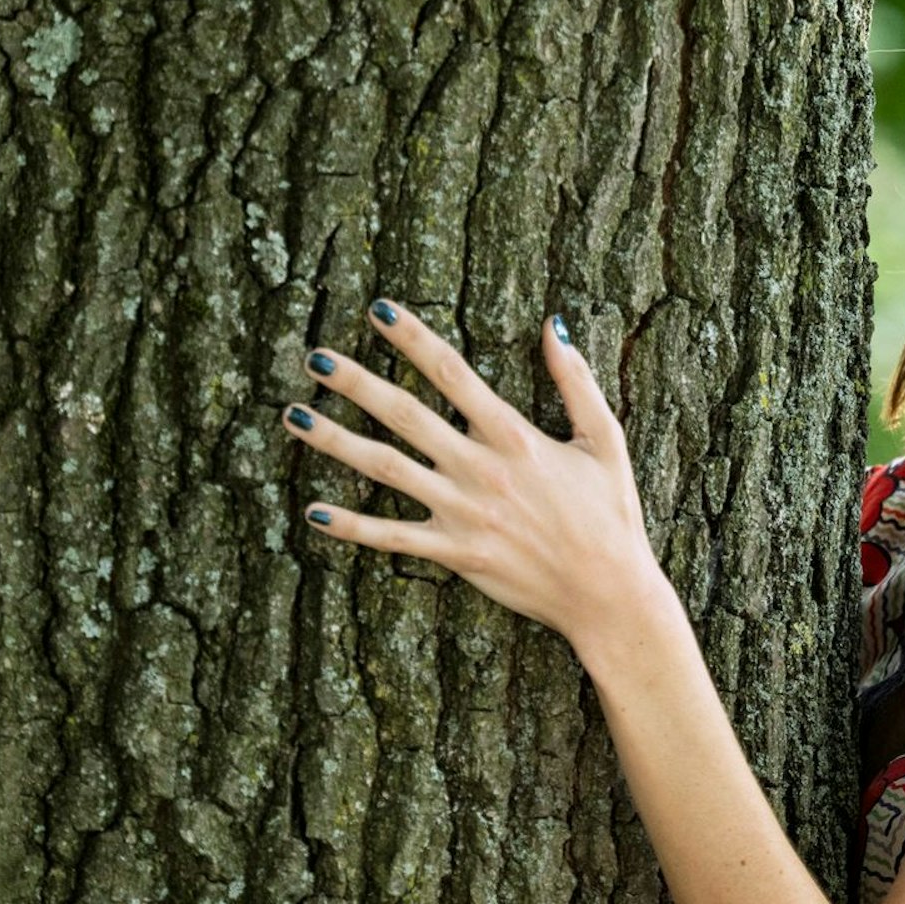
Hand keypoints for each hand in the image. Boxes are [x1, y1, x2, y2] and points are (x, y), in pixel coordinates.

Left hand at [280, 298, 665, 639]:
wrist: (609, 592)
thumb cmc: (611, 515)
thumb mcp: (606, 439)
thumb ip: (576, 381)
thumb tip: (553, 327)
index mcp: (515, 436)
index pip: (453, 374)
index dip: (413, 339)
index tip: (378, 311)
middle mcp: (481, 469)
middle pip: (406, 415)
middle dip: (357, 382)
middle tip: (314, 356)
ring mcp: (463, 513)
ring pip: (386, 469)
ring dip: (335, 441)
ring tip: (292, 415)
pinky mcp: (455, 553)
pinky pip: (392, 538)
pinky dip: (351, 527)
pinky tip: (312, 511)